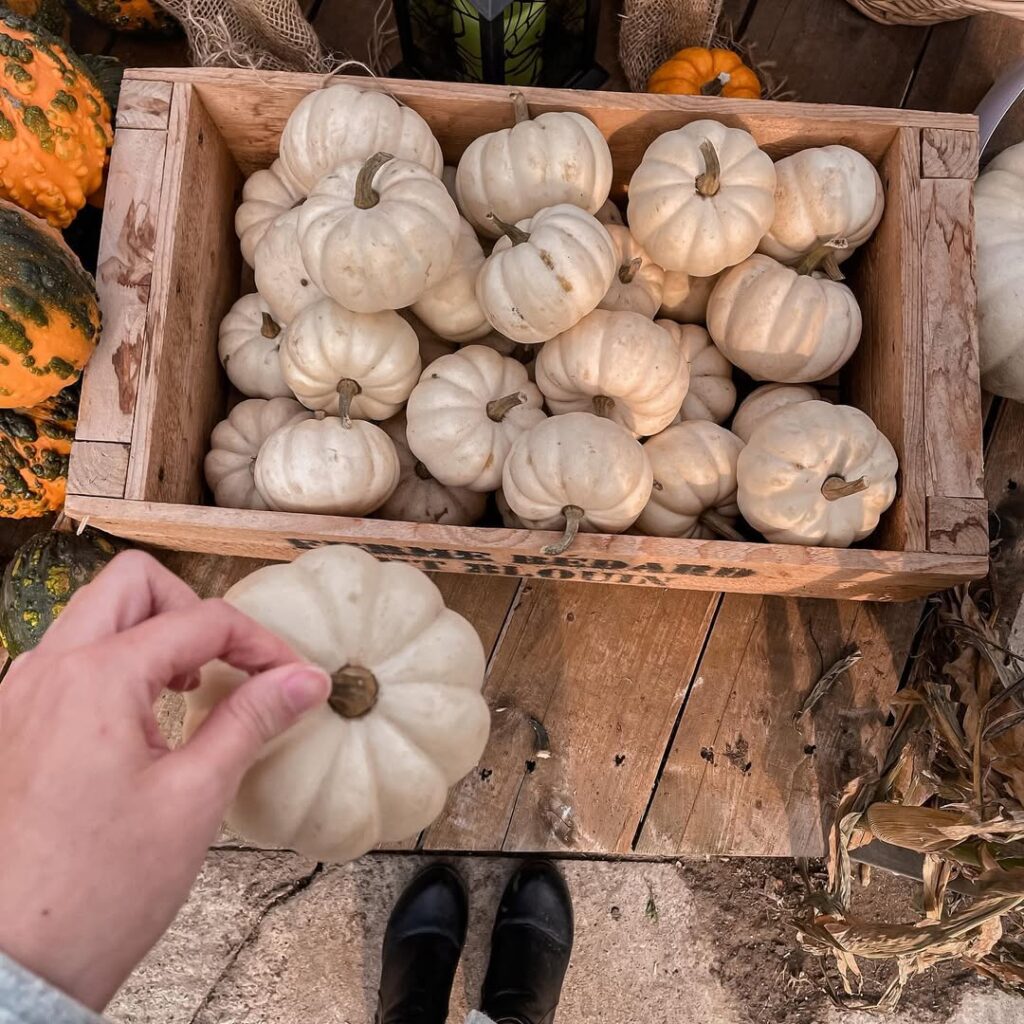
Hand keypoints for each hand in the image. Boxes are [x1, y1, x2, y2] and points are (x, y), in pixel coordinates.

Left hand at [0, 550, 329, 1010]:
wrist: (12, 963)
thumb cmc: (95, 891)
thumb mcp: (195, 797)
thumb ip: (251, 719)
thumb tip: (305, 679)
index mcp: (95, 679)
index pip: (199, 621)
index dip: (260, 643)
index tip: (291, 676)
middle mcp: (47, 671)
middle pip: (132, 584)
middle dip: (191, 609)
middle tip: (227, 660)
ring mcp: (20, 695)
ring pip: (96, 616)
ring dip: (152, 634)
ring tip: (188, 691)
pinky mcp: (13, 725)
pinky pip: (70, 660)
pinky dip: (118, 664)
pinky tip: (144, 718)